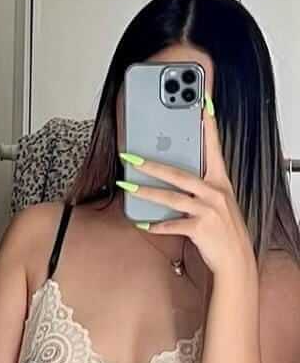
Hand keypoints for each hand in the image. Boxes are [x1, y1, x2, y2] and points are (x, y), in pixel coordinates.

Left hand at [119, 100, 254, 279]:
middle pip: (179, 173)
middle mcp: (215, 193)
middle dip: (152, 164)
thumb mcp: (218, 202)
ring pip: (171, 197)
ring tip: (126, 186)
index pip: (214, 148)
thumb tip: (174, 176)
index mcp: (220, 182)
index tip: (203, 103)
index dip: (209, 125)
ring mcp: (208, 210)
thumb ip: (200, 187)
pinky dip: (157, 224)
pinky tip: (143, 223)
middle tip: (131, 157)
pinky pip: (173, 225)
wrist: (236, 259)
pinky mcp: (200, 229)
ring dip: (145, 192)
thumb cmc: (224, 229)